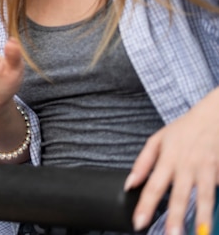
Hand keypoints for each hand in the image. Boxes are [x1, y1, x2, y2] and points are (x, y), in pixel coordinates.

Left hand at [125, 87, 218, 234]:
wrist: (212, 116)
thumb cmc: (183, 129)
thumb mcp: (157, 140)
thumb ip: (142, 163)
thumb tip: (129, 184)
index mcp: (167, 159)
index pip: (153, 186)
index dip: (145, 206)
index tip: (138, 223)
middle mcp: (187, 166)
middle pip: (180, 196)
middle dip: (176, 218)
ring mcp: (206, 169)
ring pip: (205, 197)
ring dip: (202, 218)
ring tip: (200, 234)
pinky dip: (217, 205)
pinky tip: (214, 221)